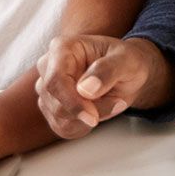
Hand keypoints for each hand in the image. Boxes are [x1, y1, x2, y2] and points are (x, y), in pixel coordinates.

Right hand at [36, 35, 165, 137]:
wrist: (127, 73)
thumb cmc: (126, 60)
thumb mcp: (127, 60)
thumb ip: (108, 70)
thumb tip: (85, 89)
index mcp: (63, 47)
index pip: (55, 80)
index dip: (72, 102)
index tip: (93, 117)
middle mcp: (48, 66)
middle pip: (54, 102)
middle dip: (87, 110)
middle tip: (117, 103)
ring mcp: (47, 88)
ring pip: (58, 117)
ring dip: (88, 119)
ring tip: (110, 102)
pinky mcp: (50, 107)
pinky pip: (61, 127)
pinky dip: (83, 126)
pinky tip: (98, 111)